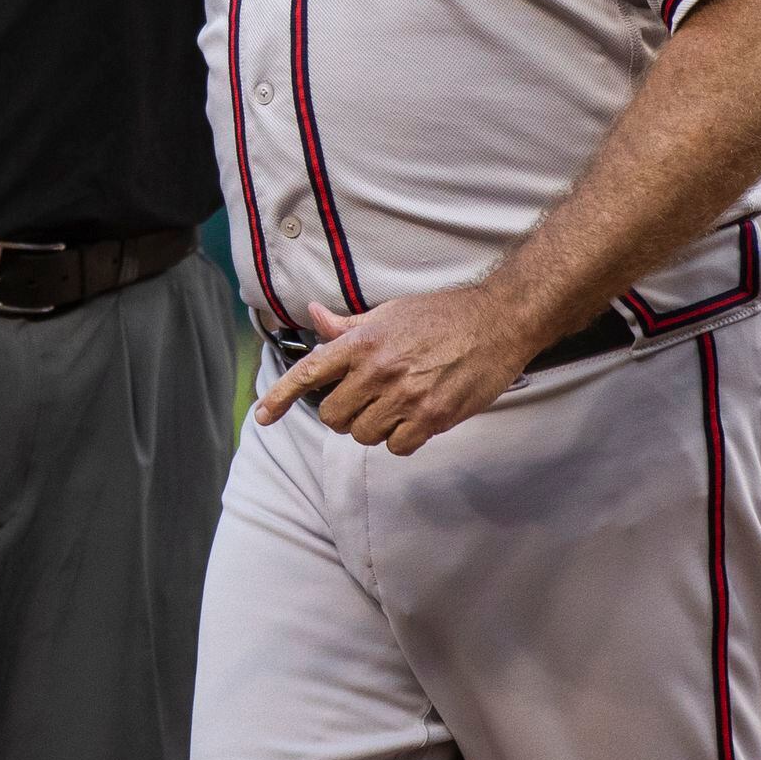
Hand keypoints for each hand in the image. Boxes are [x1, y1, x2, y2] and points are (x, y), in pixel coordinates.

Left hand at [251, 285, 544, 455]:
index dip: (280, 396)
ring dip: (373, 428)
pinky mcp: (433, 417)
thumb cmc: (442, 314)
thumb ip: (349, 327)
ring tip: (393, 407)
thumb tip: (315, 317)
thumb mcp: (390, 312)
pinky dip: (400, 440)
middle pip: (333, 416)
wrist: (498, 320)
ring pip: (363, 435)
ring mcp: (405, 396)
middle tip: (363, 401)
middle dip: (343, 414)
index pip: (309, 373)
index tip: (263, 415)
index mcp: (362, 342)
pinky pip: (396, 447)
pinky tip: (414, 419)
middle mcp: (378, 370)